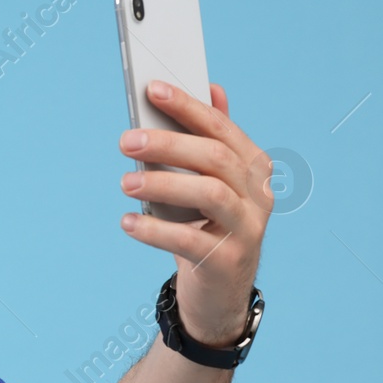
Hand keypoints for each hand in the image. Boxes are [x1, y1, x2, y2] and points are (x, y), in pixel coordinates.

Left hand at [117, 80, 271, 346]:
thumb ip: (211, 140)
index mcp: (253, 168)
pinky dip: (154, 230)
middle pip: (215, 157)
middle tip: (126, 141)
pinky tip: (128, 223)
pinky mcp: (227, 261)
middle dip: (169, 144)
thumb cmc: (209, 228)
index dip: (187, 107)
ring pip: (209, 194)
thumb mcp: (211, 184)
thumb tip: (211, 89)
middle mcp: (258, 195)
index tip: (152, 90)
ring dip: (163, 183)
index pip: (220, 128)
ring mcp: (248, 229)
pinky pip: (189, 240)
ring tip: (125, 182)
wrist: (219, 293)